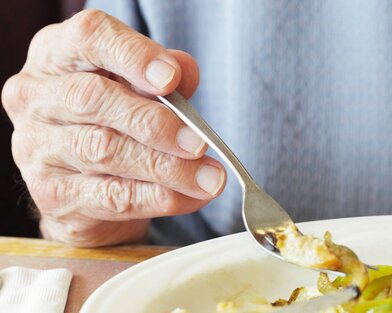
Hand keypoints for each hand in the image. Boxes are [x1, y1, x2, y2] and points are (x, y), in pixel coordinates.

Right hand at [1, 10, 225, 246]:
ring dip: (167, 167)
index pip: (89, 37)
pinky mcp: (52, 195)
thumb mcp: (136, 89)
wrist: (83, 183)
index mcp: (56, 55)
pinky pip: (111, 197)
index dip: (133, 55)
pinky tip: (191, 196)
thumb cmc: (114, 121)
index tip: (172, 79)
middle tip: (199, 142)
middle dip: (154, 122)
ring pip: (105, 152)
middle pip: (93, 99)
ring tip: (210, 178)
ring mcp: (37, 148)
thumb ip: (162, 79)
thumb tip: (185, 73)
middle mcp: (36, 97)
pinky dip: (159, 197)